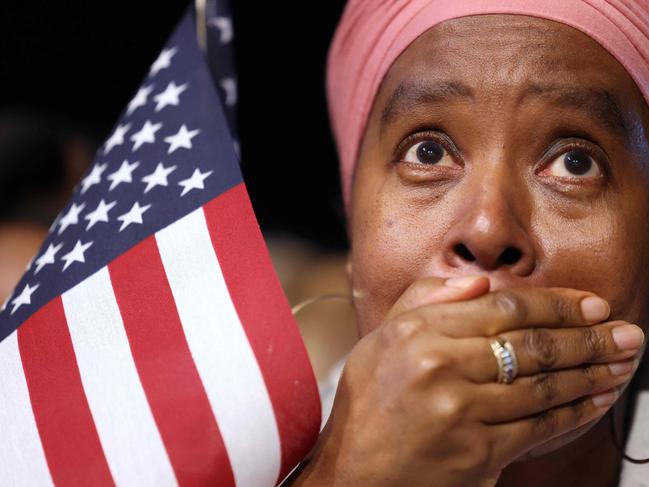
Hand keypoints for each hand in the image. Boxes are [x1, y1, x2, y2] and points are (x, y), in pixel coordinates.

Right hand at [289, 276, 643, 486]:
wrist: (353, 472)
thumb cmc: (368, 405)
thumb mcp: (381, 338)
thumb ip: (424, 299)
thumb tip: (480, 283)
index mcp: (418, 331)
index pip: (505, 307)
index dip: (558, 305)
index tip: (593, 306)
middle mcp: (440, 364)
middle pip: (533, 343)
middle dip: (589, 337)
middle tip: (627, 333)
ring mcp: (461, 410)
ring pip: (544, 385)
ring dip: (591, 373)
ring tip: (622, 363)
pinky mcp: (478, 452)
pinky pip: (539, 426)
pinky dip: (575, 412)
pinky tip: (596, 400)